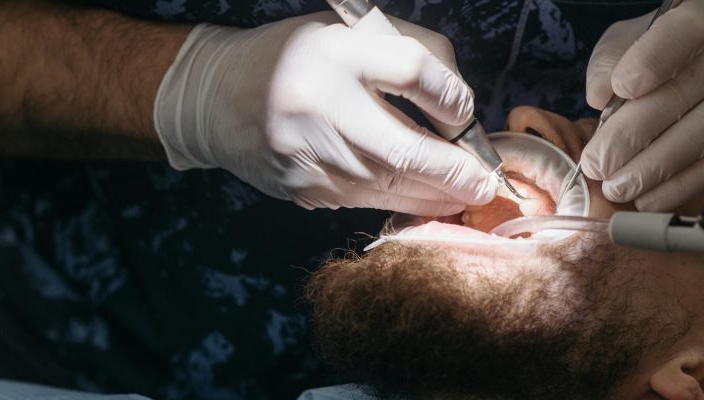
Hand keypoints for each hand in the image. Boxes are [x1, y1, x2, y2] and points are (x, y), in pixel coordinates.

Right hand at [154, 12, 495, 215]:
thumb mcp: (349, 32)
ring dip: (438, 195)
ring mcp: (312, 158)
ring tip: (463, 192)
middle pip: (410, 152)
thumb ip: (411, 51)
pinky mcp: (306, 191)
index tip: (461, 111)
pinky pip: (367, 200)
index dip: (453, 97)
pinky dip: (401, 200)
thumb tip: (461, 107)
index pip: (415, 73)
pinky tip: (418, 194)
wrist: (219, 100)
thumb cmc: (298, 59)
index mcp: (335, 53)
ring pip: (394, 187)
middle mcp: (322, 108)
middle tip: (485, 182)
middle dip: (458, 173)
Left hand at [584, 0, 703, 210]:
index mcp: (702, 18)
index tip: (621, 89)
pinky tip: (647, 197)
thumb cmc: (664, 59)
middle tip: (597, 163)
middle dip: (631, 136)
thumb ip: (610, 60)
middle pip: (683, 94)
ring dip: (652, 169)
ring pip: (702, 135)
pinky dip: (678, 187)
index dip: (651, 61)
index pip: (681, 32)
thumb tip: (601, 94)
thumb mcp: (631, 43)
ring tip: (616, 187)